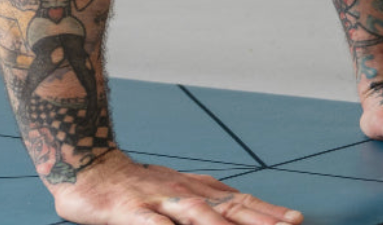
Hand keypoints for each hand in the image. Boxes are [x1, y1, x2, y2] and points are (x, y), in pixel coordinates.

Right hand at [50, 150, 302, 224]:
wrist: (85, 164)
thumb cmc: (134, 184)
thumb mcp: (179, 188)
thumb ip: (211, 199)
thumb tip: (249, 208)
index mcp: (197, 190)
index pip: (241, 202)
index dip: (269, 212)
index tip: (297, 220)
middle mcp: (183, 194)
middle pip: (229, 209)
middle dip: (260, 222)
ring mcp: (158, 202)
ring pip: (198, 216)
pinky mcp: (131, 212)